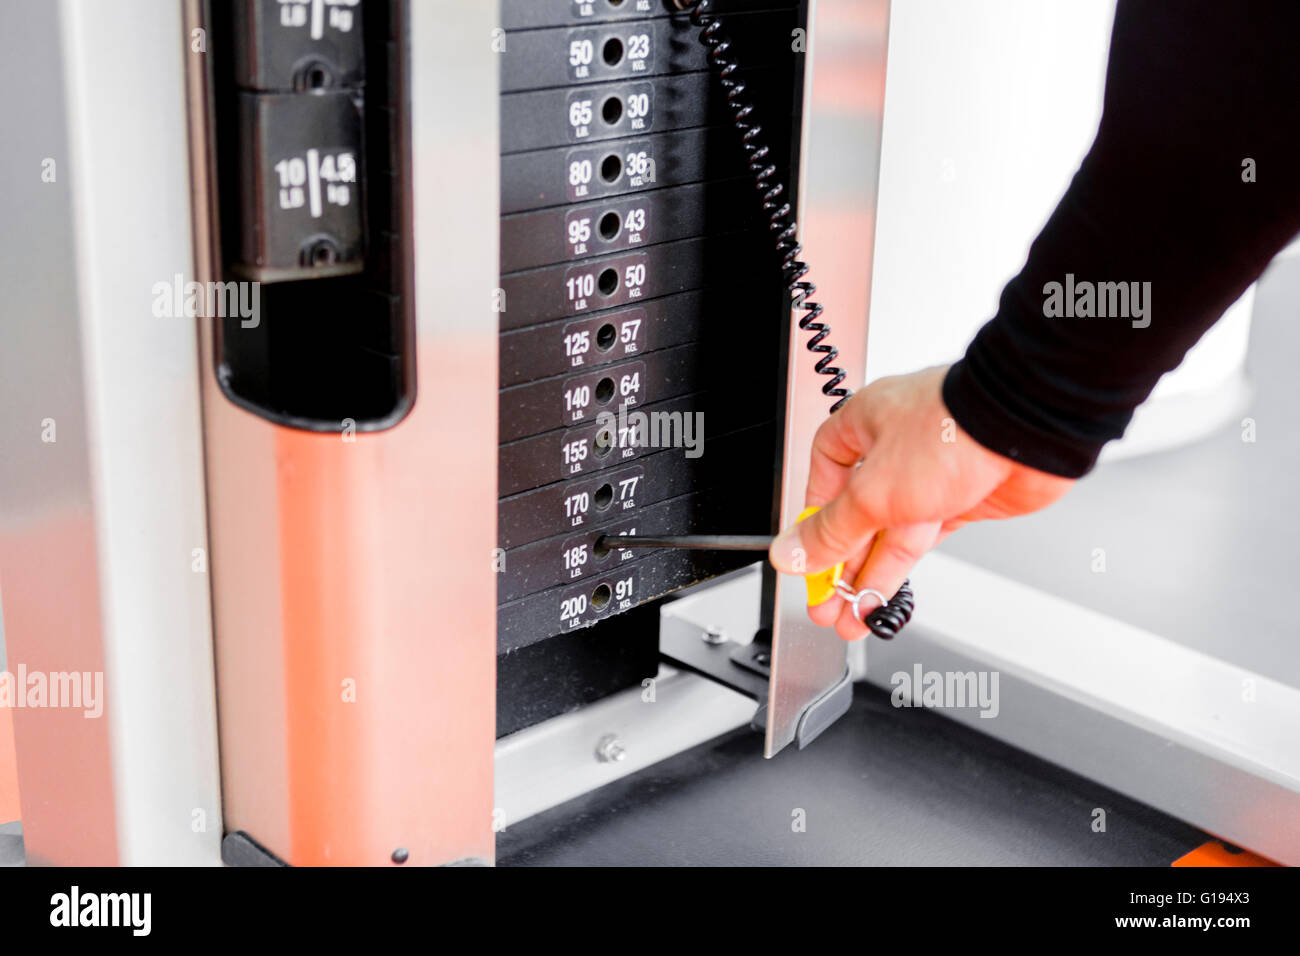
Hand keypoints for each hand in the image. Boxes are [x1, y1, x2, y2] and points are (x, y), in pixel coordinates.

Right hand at [768, 365, 1076, 640]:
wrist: (1025, 432)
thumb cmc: (952, 432)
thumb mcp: (873, 491)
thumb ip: (831, 531)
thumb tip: (792, 553)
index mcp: (864, 424)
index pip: (824, 472)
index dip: (814, 514)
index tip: (806, 550)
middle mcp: (895, 448)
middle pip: (856, 513)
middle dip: (839, 562)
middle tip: (824, 601)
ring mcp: (930, 476)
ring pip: (888, 534)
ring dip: (866, 578)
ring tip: (848, 615)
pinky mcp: (960, 502)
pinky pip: (919, 543)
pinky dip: (898, 572)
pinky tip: (880, 599)